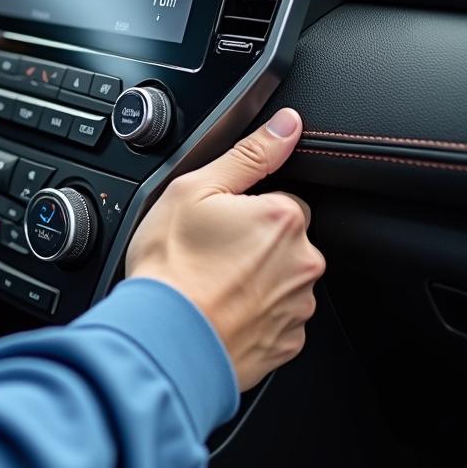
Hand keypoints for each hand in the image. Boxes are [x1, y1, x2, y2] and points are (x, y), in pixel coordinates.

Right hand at [125, 108, 324, 391]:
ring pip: (281, 281)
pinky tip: (220, 311)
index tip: (218, 226)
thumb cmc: (171, 267)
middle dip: (254, 246)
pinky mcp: (287, 343)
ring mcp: (297, 307)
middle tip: (209, 255)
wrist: (164, 339)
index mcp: (283, 219)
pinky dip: (253, 315)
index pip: (281, 202)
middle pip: (284, 242)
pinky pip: (276, 320)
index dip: (246, 211)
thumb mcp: (195, 190)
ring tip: (210, 286)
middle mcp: (303, 263)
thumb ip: (249, 154)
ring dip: (255, 281)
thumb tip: (287, 125)